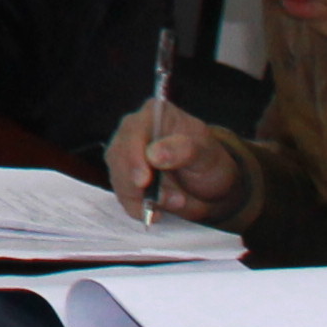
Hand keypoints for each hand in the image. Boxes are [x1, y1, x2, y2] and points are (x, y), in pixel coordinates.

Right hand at [111, 97, 243, 223]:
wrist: (208, 182)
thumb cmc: (207, 159)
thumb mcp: (206, 152)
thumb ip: (183, 150)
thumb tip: (153, 154)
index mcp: (154, 114)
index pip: (133, 131)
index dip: (134, 156)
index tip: (143, 181)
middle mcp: (133, 131)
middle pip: (118, 156)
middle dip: (137, 184)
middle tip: (167, 201)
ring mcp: (125, 154)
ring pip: (118, 178)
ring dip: (142, 198)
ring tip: (176, 202)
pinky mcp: (124, 177)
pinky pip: (122, 194)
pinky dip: (138, 207)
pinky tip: (158, 211)